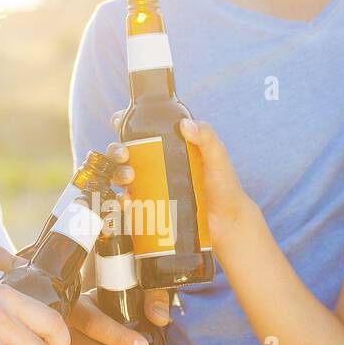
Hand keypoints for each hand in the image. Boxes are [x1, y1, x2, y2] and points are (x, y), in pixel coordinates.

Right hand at [108, 112, 255, 247]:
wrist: (227, 222)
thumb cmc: (224, 187)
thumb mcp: (217, 157)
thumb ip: (206, 137)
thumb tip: (185, 124)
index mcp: (168, 148)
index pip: (141, 132)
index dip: (125, 124)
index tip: (119, 122)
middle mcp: (155, 166)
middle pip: (124, 153)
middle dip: (116, 150)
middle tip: (124, 154)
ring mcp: (151, 188)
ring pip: (122, 177)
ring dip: (118, 173)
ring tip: (129, 177)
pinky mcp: (149, 210)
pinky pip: (129, 204)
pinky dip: (122, 201)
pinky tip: (127, 200)